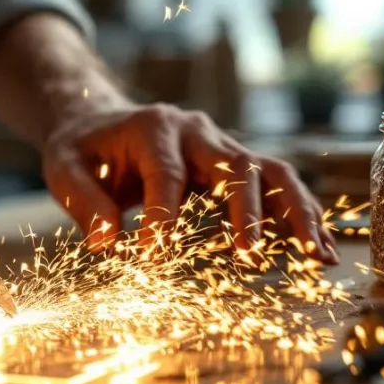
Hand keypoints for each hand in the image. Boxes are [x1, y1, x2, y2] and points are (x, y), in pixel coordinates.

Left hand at [41, 104, 337, 263]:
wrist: (97, 124)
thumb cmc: (81, 150)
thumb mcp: (64, 168)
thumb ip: (83, 202)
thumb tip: (107, 242)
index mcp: (153, 127)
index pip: (167, 174)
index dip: (164, 217)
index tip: (153, 259)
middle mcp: (196, 131)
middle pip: (236, 165)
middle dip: (246, 213)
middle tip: (249, 259)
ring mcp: (221, 145)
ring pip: (271, 172)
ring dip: (296, 213)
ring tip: (317, 256)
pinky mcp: (234, 165)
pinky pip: (276, 185)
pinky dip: (298, 215)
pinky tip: (319, 250)